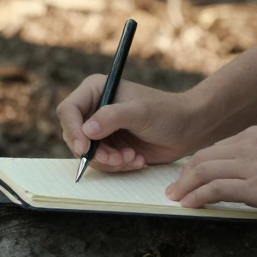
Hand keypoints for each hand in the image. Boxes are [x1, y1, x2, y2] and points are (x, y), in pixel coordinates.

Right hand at [56, 75, 196, 171]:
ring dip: (109, 161)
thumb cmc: (167, 112)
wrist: (187, 129)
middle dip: (95, 152)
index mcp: (96, 90)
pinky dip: (118, 166)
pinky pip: (102, 163)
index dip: (73, 130)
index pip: (69, 110)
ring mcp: (101, 130)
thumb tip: (87, 131)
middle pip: (74, 136)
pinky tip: (137, 160)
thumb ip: (112, 117)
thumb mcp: (140, 112)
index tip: (84, 148)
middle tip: (116, 158)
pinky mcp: (110, 146)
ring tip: (132, 157)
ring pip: (87, 154)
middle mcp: (94, 109)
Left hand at [165, 126, 256, 215]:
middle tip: (173, 190)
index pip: (215, 149)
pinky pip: (215, 188)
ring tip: (175, 200)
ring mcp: (252, 165)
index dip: (197, 165)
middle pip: (202, 158)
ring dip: (184, 187)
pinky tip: (189, 205)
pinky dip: (196, 197)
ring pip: (203, 171)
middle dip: (183, 176)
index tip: (187, 178)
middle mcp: (249, 146)